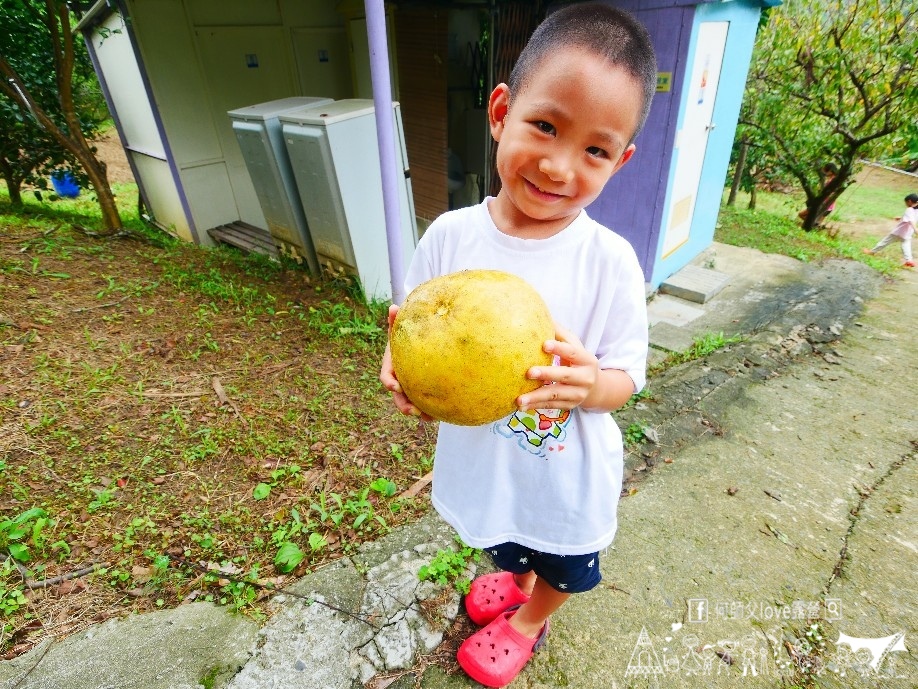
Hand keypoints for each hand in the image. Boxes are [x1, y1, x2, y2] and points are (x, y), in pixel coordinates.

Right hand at [379, 304, 432, 420]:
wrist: (418, 341)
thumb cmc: (408, 333)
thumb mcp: (402, 327)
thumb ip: (396, 320)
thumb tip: (393, 306)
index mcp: (392, 367)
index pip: (386, 377)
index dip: (390, 383)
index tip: (396, 385)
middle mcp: (400, 380)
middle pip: (398, 397)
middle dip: (404, 406)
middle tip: (414, 411)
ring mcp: (411, 388)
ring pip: (412, 404)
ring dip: (420, 412)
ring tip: (431, 418)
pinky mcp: (423, 391)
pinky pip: (427, 402)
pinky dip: (433, 409)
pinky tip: (445, 413)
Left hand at [516, 324, 598, 410]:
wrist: (596, 389)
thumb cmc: (578, 362)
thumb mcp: (575, 346)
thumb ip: (561, 334)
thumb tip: (540, 313)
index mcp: (586, 360)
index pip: (573, 352)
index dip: (559, 348)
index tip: (544, 344)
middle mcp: (585, 378)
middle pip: (565, 375)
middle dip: (547, 373)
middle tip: (528, 372)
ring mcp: (578, 394)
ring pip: (556, 394)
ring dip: (536, 397)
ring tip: (519, 399)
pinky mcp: (570, 406)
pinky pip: (551, 406)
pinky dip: (536, 406)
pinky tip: (521, 406)